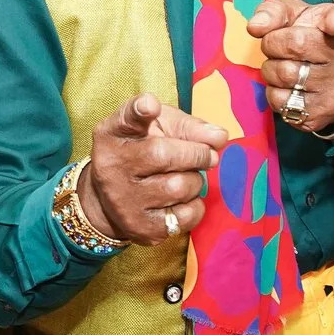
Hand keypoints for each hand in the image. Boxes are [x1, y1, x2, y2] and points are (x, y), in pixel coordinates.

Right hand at [83, 93, 227, 244]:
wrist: (114, 201)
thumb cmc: (143, 152)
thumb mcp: (158, 128)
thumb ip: (188, 127)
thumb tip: (220, 137)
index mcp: (113, 135)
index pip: (125, 118)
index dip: (139, 110)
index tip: (150, 106)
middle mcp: (112, 167)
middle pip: (164, 155)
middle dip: (197, 153)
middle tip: (207, 155)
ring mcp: (124, 201)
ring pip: (180, 187)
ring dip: (195, 180)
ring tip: (187, 177)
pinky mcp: (142, 229)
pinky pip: (186, 215)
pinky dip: (195, 205)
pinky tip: (183, 199)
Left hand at [248, 0, 333, 134]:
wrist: (332, 81)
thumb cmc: (309, 37)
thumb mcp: (296, 15)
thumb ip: (274, 11)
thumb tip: (255, 26)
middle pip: (295, 44)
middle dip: (273, 43)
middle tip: (276, 45)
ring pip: (283, 74)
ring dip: (271, 69)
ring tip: (283, 65)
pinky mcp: (319, 114)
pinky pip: (280, 101)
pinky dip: (274, 92)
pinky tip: (287, 86)